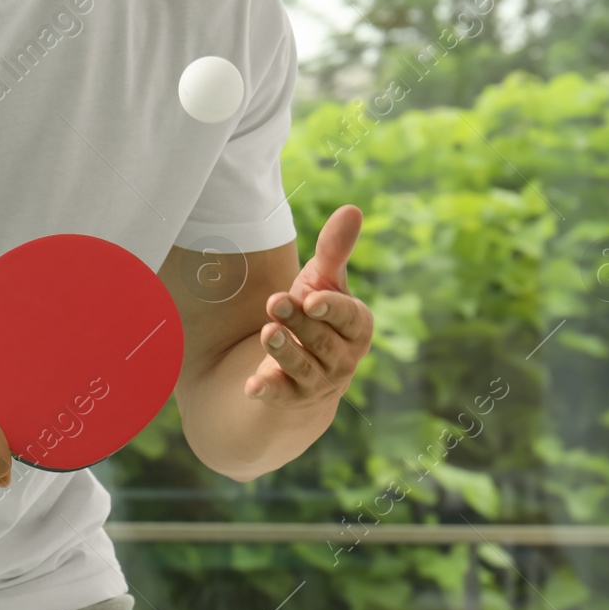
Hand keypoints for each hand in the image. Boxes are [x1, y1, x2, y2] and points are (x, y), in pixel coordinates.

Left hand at [246, 205, 372, 406]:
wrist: (299, 373)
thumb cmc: (314, 318)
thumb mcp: (321, 283)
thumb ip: (334, 252)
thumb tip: (352, 209)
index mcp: (356, 328)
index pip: (350, 318)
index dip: (332, 308)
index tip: (312, 298)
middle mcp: (343, 359)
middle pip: (323, 341)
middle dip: (300, 323)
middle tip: (275, 302)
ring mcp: (318, 383)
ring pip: (304, 368)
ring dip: (285, 351)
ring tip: (267, 332)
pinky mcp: (290, 400)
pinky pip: (281, 396)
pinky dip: (267, 390)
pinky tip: (252, 385)